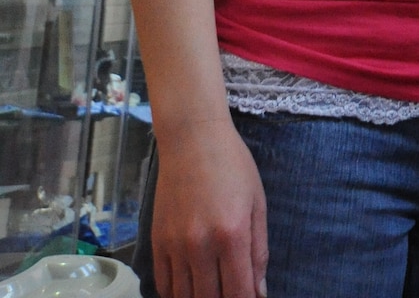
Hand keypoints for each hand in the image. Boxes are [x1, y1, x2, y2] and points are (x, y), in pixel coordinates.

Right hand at [151, 119, 267, 297]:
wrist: (192, 138)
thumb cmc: (233, 164)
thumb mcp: (257, 203)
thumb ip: (259, 251)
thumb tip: (259, 292)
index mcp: (232, 234)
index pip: (238, 292)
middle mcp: (200, 244)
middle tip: (232, 291)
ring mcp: (175, 245)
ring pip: (185, 297)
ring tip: (212, 290)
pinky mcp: (157, 241)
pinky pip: (163, 284)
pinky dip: (176, 294)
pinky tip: (189, 288)